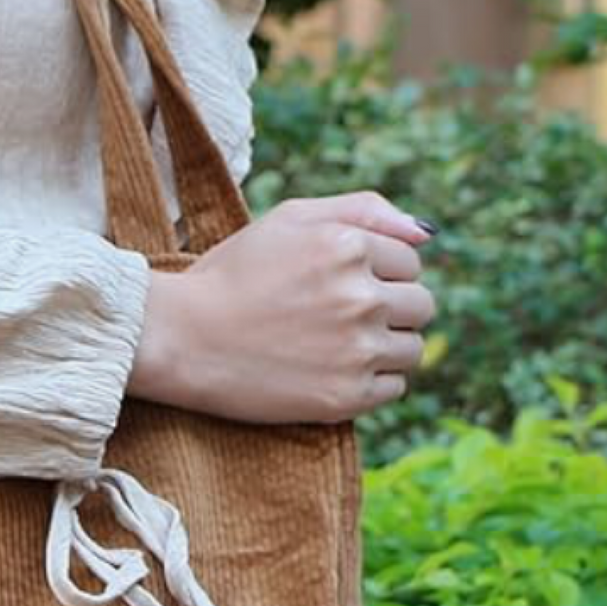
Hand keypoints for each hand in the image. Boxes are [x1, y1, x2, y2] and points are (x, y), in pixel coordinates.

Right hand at [126, 189, 438, 423]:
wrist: (179, 339)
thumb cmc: (231, 275)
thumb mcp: (288, 219)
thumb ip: (362, 209)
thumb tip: (427, 234)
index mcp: (346, 245)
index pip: (409, 260)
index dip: (376, 271)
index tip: (335, 283)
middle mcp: (360, 296)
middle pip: (421, 304)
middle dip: (390, 308)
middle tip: (339, 316)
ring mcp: (356, 349)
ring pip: (413, 348)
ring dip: (385, 346)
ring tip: (335, 345)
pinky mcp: (346, 396)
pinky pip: (394, 388)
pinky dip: (372, 382)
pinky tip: (330, 371)